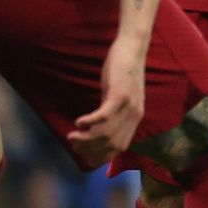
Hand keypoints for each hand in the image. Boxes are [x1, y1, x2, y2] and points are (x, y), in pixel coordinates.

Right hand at [70, 35, 146, 167]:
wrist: (132, 49)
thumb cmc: (121, 72)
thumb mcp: (119, 97)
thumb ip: (112, 114)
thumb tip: (96, 129)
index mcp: (135, 119)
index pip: (119, 147)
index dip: (102, 156)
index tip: (86, 158)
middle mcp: (134, 116)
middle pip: (112, 144)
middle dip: (90, 150)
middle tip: (74, 145)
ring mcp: (129, 106)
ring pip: (107, 133)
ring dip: (87, 139)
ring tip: (72, 137)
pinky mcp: (120, 95)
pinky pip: (105, 116)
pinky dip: (91, 122)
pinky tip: (78, 123)